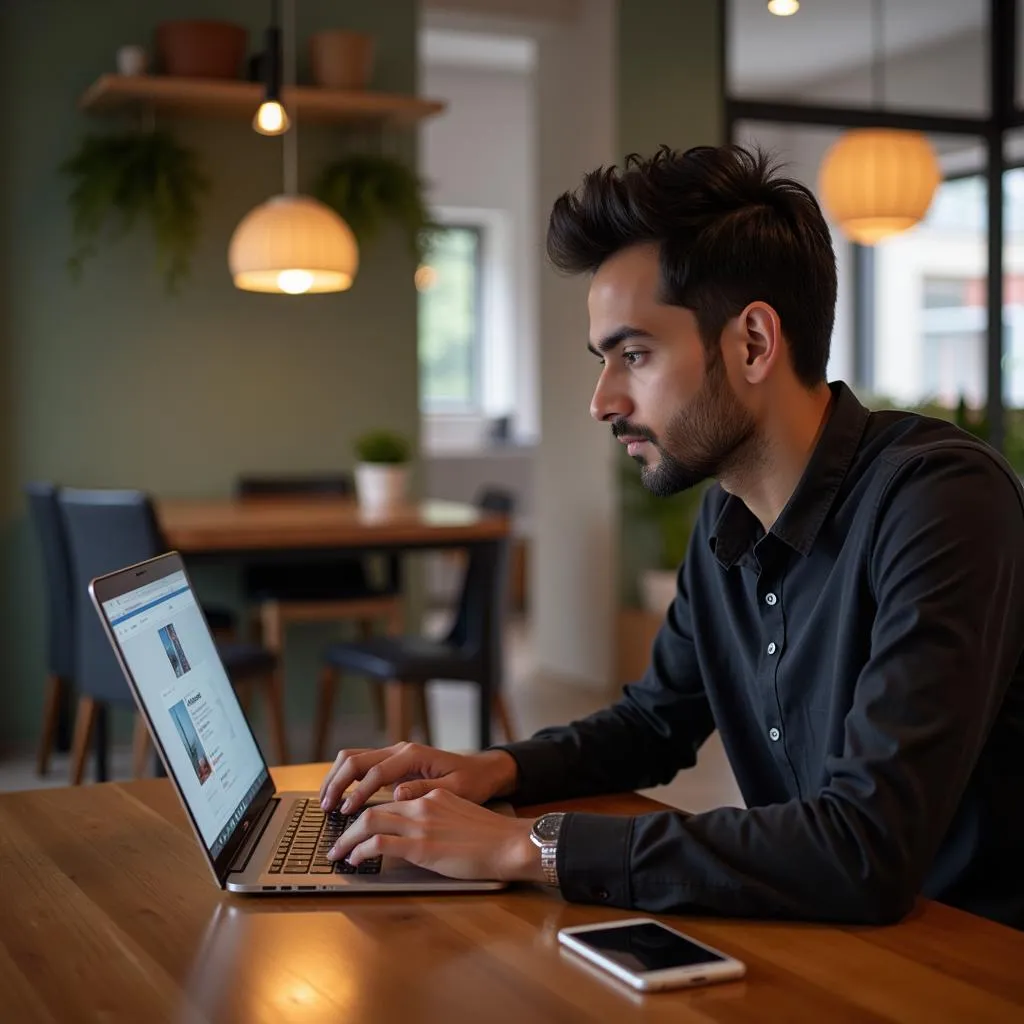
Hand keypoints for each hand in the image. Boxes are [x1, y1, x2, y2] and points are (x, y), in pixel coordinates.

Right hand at [319, 742, 517, 814]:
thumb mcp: (455, 789)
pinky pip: (363, 766)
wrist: (483, 771)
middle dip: (336, 782)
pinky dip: (347, 779)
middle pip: (355, 759)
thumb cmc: (472, 781)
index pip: (375, 773)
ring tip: (327, 803)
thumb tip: (397, 794)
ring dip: (337, 778)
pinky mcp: (394, 763)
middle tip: (325, 807)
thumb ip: (425, 791)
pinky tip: (341, 798)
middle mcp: (400, 750)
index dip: (357, 793)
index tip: (346, 813)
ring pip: (354, 759)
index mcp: (412, 755)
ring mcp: (395, 755)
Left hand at [327, 788, 543, 881]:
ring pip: (369, 822)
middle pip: (372, 809)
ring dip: (347, 840)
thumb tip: (415, 833)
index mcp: (431, 795)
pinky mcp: (421, 846)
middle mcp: (422, 804)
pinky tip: (356, 860)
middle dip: (347, 827)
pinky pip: (380, 843)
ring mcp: (421, 824)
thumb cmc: (490, 836)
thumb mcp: (459, 815)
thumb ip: (435, 817)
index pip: (389, 801)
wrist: (509, 843)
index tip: (354, 829)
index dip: (366, 815)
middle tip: (336, 843)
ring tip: (337, 854)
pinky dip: (361, 851)